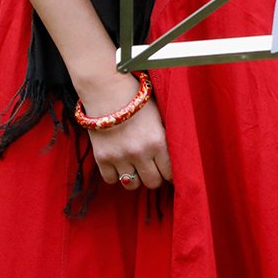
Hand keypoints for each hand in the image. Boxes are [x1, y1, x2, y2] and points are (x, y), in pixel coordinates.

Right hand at [81, 73, 170, 190]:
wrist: (108, 92)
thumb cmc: (138, 101)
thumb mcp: (160, 117)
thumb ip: (166, 137)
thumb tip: (176, 155)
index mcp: (158, 142)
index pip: (170, 172)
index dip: (171, 174)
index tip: (169, 172)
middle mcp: (140, 153)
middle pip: (152, 182)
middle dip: (155, 178)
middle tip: (154, 171)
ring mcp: (119, 157)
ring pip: (132, 185)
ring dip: (136, 179)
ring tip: (137, 169)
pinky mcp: (102, 158)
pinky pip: (111, 180)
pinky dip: (116, 176)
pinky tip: (120, 165)